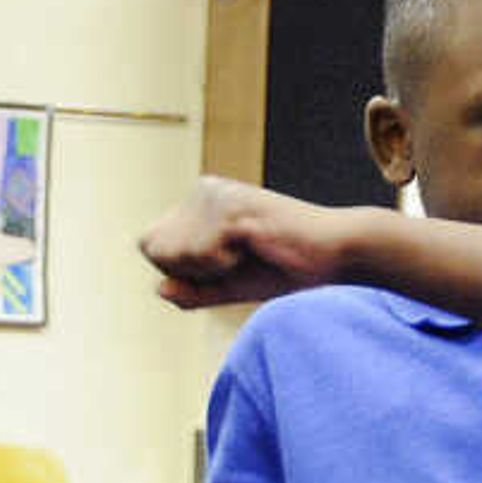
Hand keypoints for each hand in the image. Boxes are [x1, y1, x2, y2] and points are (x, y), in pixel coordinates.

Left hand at [141, 179, 361, 309]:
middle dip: (190, 271)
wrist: (332, 255)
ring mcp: (216, 195)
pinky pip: (200, 255)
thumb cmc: (283, 267)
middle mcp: (203, 190)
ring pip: (173, 253)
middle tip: (236, 261)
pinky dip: (224, 266)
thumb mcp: (229, 285)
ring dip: (209, 269)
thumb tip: (159, 289)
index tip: (221, 266)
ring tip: (247, 252)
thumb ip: (192, 292)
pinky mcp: (231, 207)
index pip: (149, 245)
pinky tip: (254, 248)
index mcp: (199, 201)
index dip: (177, 270)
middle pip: (154, 249)